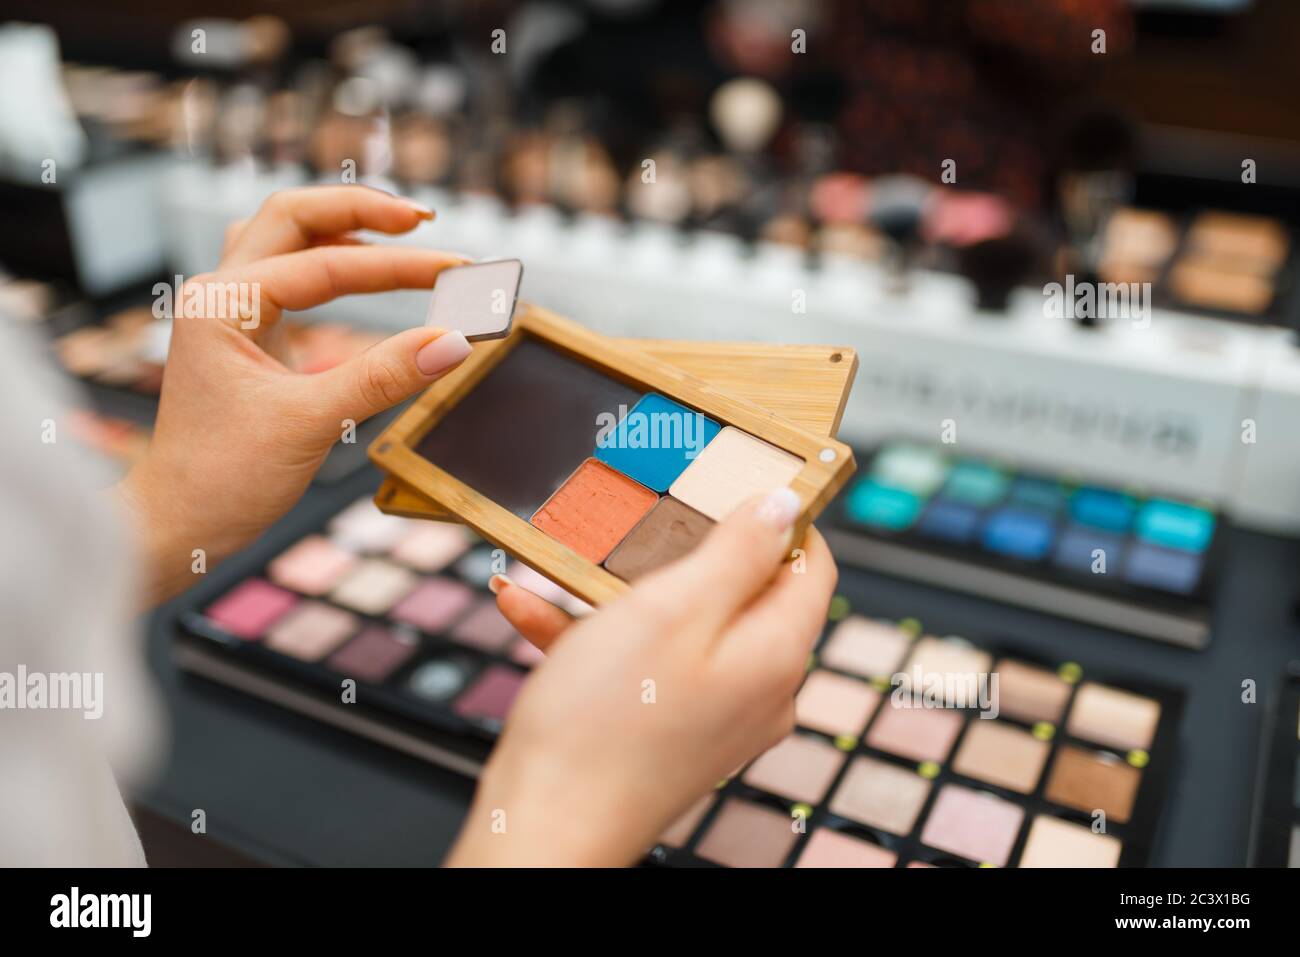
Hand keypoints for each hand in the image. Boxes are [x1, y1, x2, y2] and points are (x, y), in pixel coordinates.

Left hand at [117, 186, 471, 604]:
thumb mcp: (312, 423)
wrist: (177, 526)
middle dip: (362, 211)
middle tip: (424, 220)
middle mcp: (219, 294)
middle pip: (294, 217)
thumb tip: (456, 341)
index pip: (326, 263)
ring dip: (342, 229)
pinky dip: (329, 265)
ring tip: (399, 233)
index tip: (459, 274)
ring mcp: (228, 313)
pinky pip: (287, 276)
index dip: (399, 267)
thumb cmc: (223, 479)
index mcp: (222, 303)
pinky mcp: (243, 337)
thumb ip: (385, 376)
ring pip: (286, 240)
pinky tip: (362, 275)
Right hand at [445, 489, 836, 866]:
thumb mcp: (672, 609)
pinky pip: (644, 667)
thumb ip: (737, 553)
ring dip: (622, 592)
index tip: (736, 481)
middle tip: (642, 515)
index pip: (812, 566)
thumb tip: (787, 506)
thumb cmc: (603, 724)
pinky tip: (531, 608)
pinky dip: (596, 637)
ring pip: (683, 627)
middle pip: (745, 594)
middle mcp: (759, 689)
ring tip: (567, 563)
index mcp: (775, 654)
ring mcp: (716, 716)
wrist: (544, 827)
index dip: (781, 517)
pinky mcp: (670, 733)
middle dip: (687, 549)